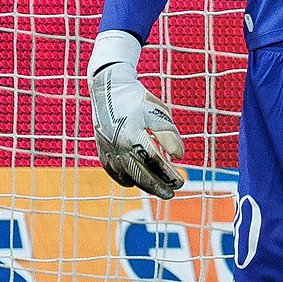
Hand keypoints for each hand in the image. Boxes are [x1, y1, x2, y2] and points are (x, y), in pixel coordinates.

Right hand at [89, 31, 185, 199]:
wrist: (107, 88)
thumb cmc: (136, 99)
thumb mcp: (157, 111)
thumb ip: (168, 134)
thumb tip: (179, 156)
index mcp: (133, 134)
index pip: (154, 162)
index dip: (168, 175)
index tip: (181, 183)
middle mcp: (118, 145)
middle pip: (140, 174)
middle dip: (157, 186)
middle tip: (171, 194)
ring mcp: (108, 149)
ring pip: (126, 176)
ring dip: (142, 185)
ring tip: (157, 190)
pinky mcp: (102, 149)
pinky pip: (112, 171)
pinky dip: (124, 179)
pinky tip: (134, 183)